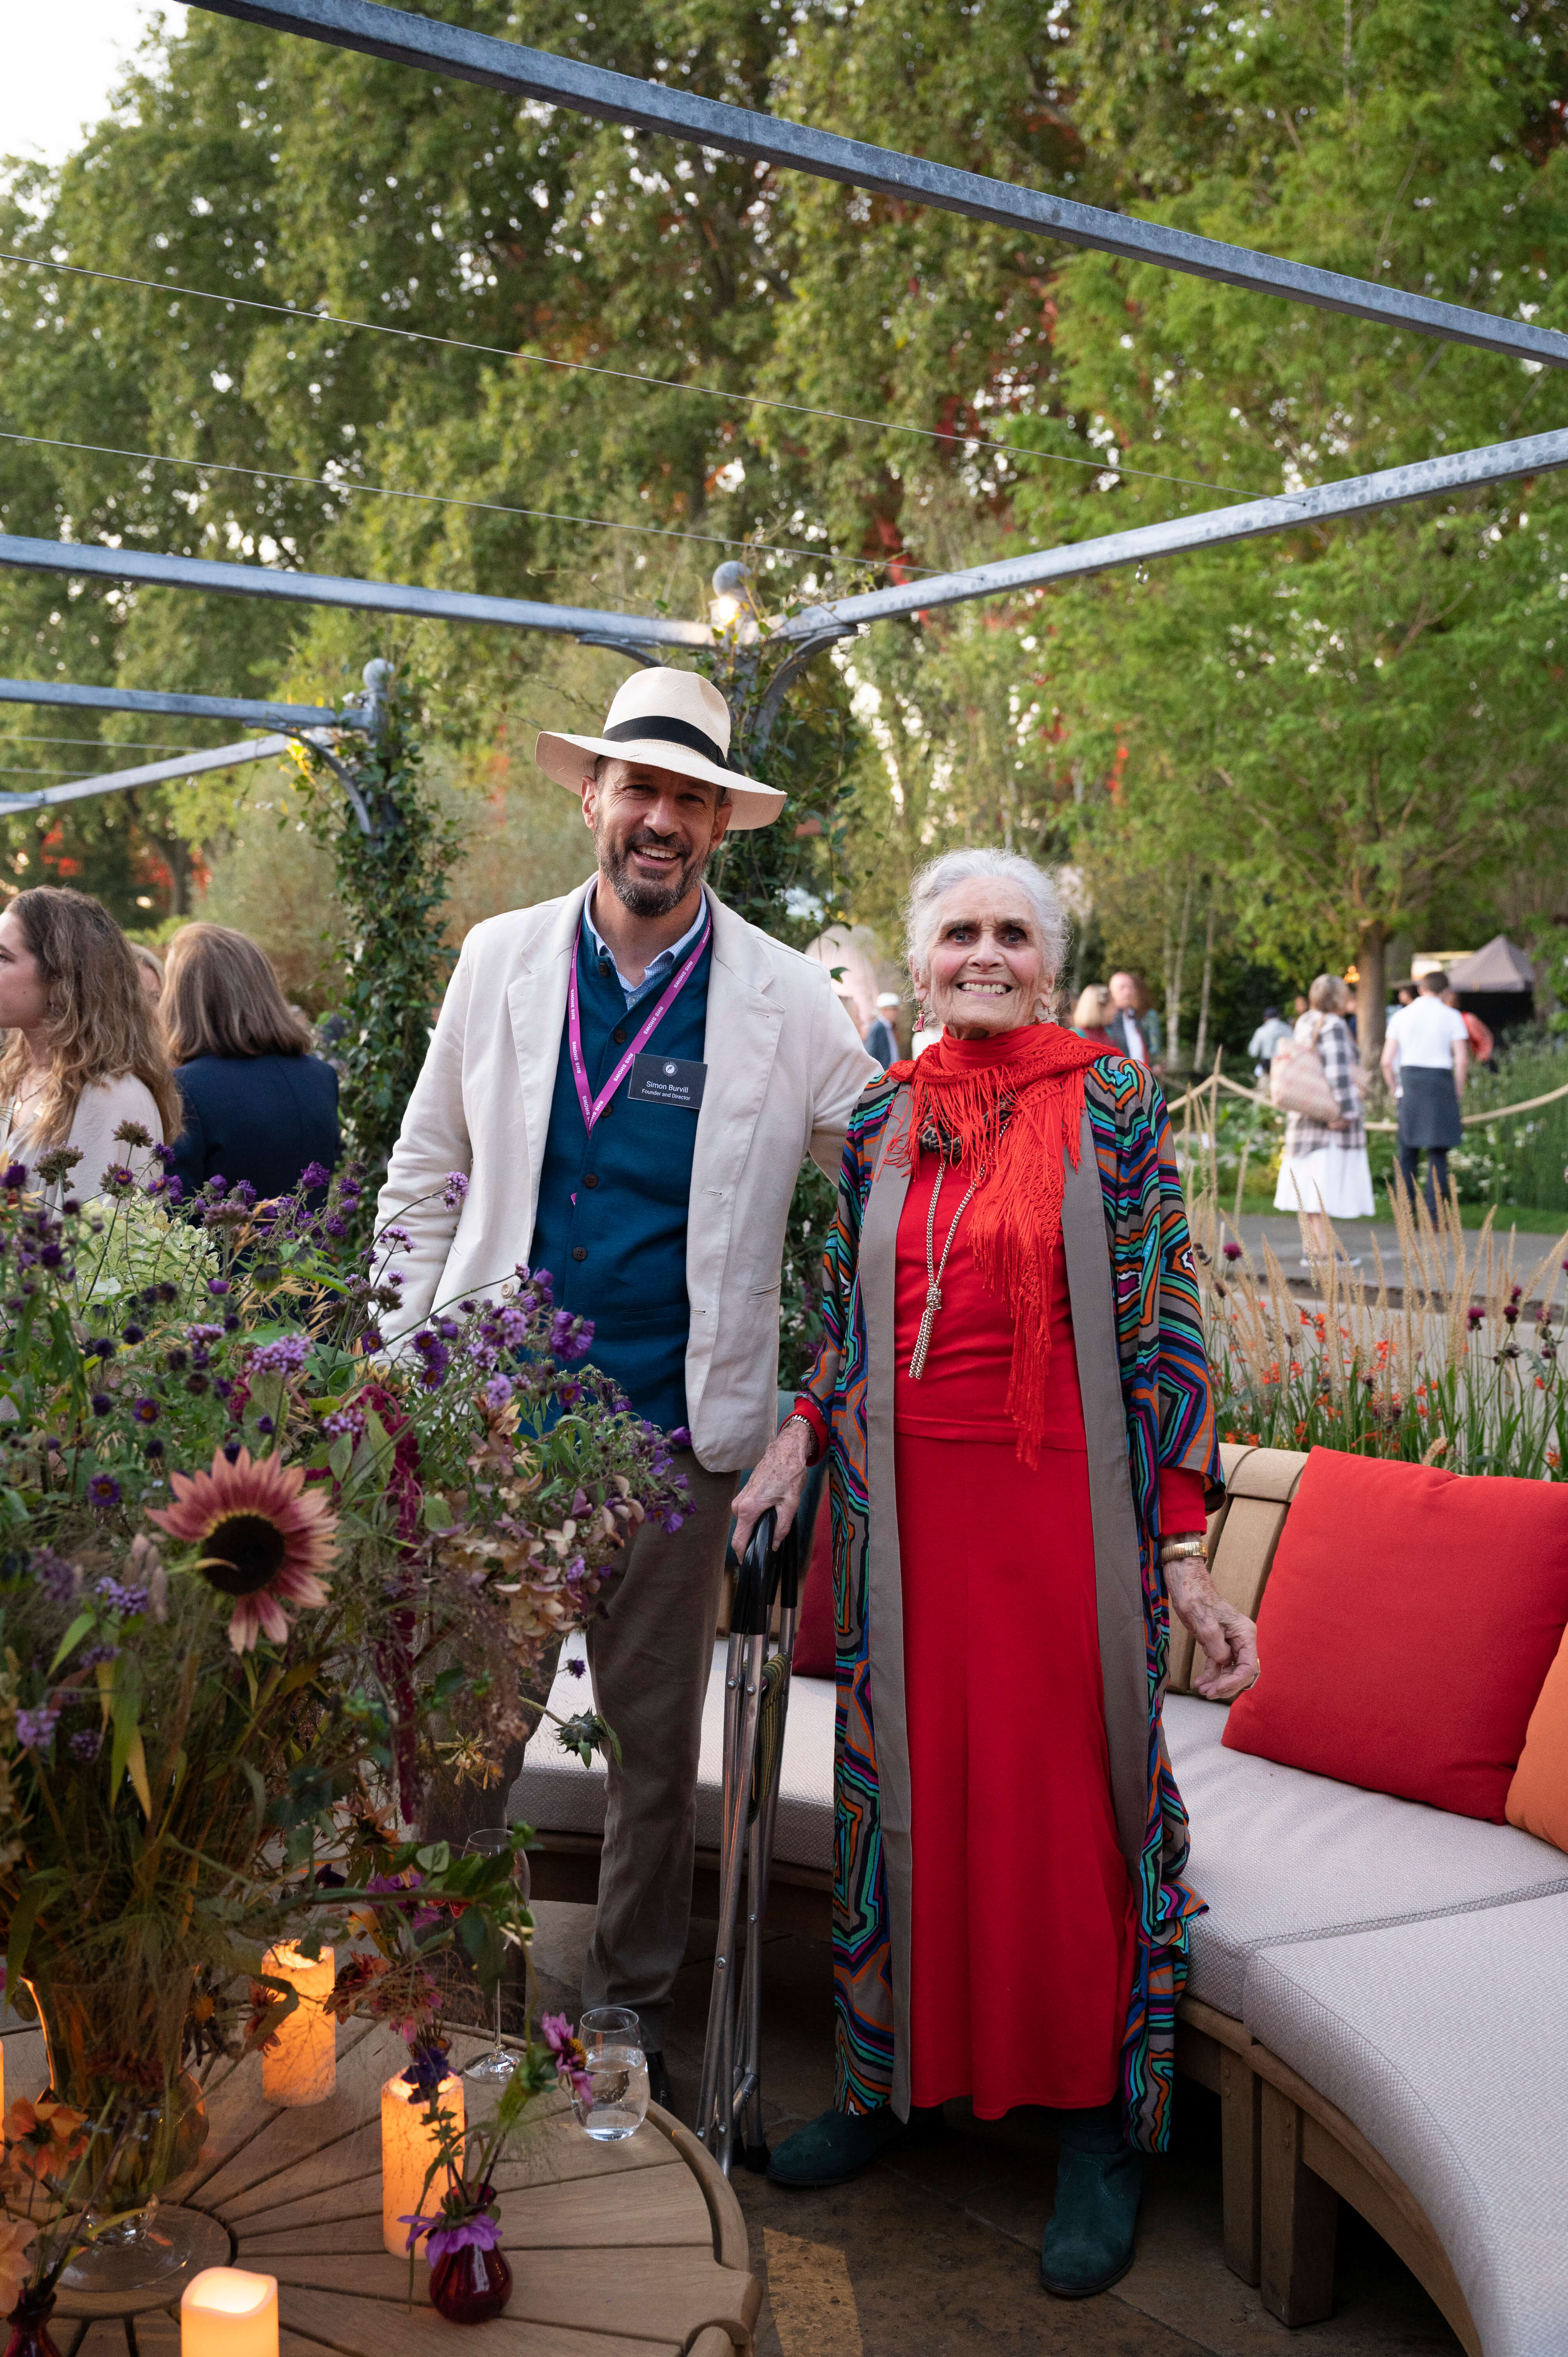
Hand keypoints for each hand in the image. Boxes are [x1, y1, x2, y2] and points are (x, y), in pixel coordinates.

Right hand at [731, 1419, 813, 1560]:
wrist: (785, 1450)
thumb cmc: (789, 1474)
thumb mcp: (791, 1504)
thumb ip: (781, 1528)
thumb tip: (773, 1545)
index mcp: (749, 1509)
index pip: (739, 1541)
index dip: (743, 1556)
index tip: (750, 1565)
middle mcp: (739, 1505)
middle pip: (741, 1533)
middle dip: (753, 1542)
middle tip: (771, 1545)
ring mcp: (740, 1499)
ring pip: (745, 1524)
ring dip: (756, 1529)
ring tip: (774, 1525)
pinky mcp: (744, 1494)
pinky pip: (746, 1514)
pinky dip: (755, 1519)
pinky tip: (770, 1515)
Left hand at [1165, 1558, 1258, 1701]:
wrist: (1185, 1582)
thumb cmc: (1195, 1597)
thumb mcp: (1204, 1622)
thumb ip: (1216, 1646)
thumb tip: (1223, 1661)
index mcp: (1245, 1633)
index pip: (1248, 1667)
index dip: (1233, 1682)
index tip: (1216, 1689)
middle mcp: (1242, 1639)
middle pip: (1242, 1672)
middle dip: (1227, 1685)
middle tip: (1208, 1693)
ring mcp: (1231, 1641)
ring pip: (1231, 1670)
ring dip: (1218, 1682)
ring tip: (1202, 1689)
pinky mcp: (1218, 1642)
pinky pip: (1220, 1664)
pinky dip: (1211, 1675)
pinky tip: (1200, 1682)